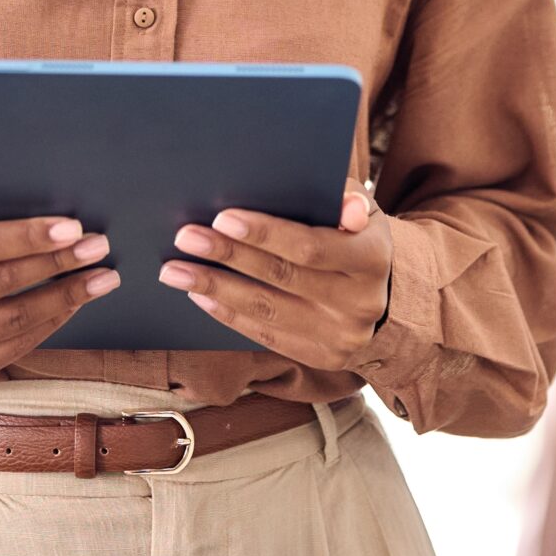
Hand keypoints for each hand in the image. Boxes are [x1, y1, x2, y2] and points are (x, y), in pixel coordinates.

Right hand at [0, 177, 118, 385]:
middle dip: (57, 264)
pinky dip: (50, 324)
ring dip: (65, 298)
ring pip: (13, 321)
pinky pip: (14, 348)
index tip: (73, 228)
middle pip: (1, 284)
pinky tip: (74, 304)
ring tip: (101, 279)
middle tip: (98, 248)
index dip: (29, 237)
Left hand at [160, 181, 392, 369]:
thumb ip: (347, 198)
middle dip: (229, 255)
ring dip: (215, 287)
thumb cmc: (355, 238)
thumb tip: (345, 206)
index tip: (222, 217)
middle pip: (282, 276)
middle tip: (186, 237)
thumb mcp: (362, 211)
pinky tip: (200, 295)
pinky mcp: (321, 357)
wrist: (380, 297)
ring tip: (175, 269)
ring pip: (267, 310)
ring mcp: (340, 335)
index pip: (311, 246)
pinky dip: (228, 313)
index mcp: (372, 257)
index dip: (267, 233)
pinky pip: (266, 335)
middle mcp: (360, 301)